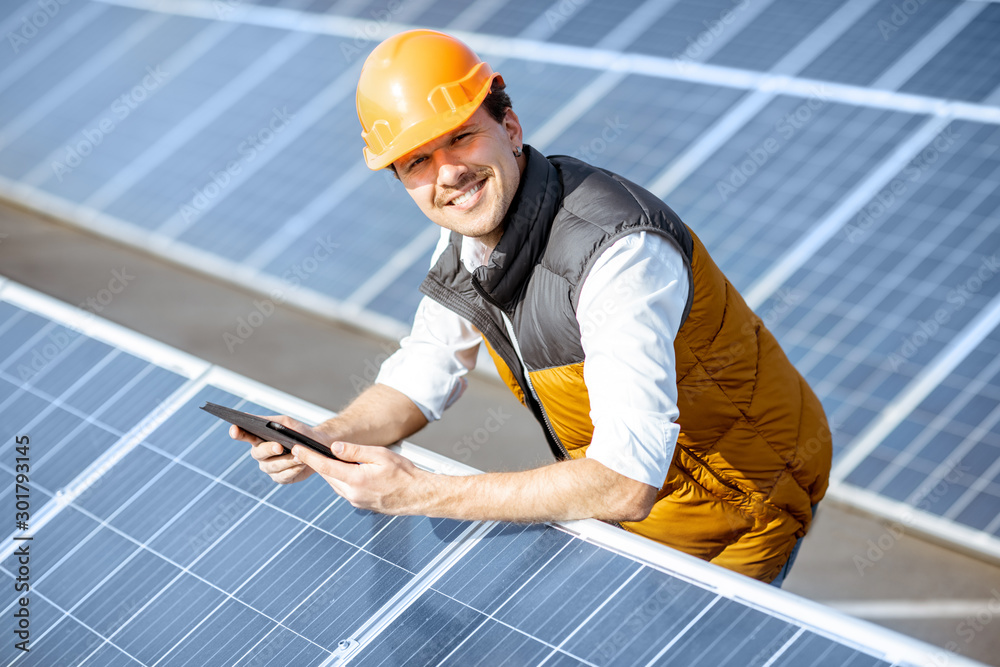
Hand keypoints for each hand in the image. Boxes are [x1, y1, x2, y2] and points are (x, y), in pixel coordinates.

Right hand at [230, 414, 320, 484]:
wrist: (318, 446)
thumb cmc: (300, 433)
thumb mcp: (286, 423)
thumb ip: (269, 421)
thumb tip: (247, 416)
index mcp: (259, 439)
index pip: (244, 435)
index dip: (237, 433)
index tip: (234, 430)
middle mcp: (261, 455)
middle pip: (258, 453)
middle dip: (269, 449)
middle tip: (280, 447)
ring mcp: (269, 468)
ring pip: (272, 467)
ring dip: (287, 461)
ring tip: (299, 456)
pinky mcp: (280, 478)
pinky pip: (283, 477)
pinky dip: (293, 470)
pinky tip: (301, 464)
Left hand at [290, 441, 427, 514]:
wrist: (418, 495)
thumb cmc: (404, 473)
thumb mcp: (380, 455)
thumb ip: (355, 451)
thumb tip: (334, 448)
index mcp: (356, 479)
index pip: (325, 466)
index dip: (309, 456)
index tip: (297, 448)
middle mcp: (352, 493)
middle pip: (328, 475)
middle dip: (320, 462)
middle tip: (313, 449)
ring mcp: (356, 501)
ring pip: (336, 483)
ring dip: (333, 471)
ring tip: (334, 458)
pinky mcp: (360, 504)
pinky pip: (345, 489)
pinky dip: (342, 479)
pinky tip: (349, 471)